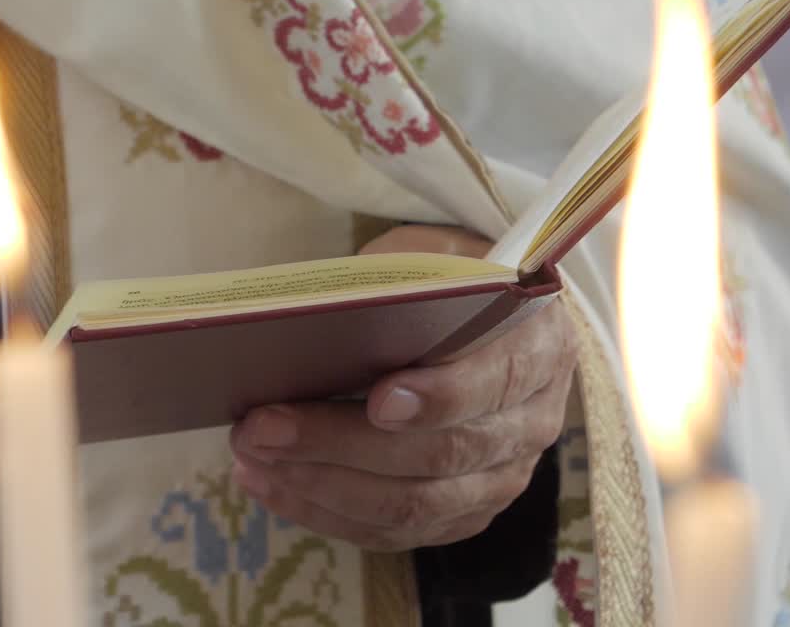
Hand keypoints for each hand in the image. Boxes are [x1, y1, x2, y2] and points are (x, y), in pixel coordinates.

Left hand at [229, 224, 576, 551]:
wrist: (481, 317)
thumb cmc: (447, 279)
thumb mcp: (432, 257)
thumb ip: (398, 287)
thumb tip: (312, 320)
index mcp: (539, 347)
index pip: (495, 383)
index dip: (440, 398)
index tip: (378, 400)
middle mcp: (531, 423)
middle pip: (439, 456)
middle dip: (340, 444)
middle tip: (262, 427)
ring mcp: (500, 479)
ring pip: (411, 506)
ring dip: (319, 485)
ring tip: (250, 456)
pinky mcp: (461, 514)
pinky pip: (392, 532)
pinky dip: (323, 511)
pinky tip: (268, 484)